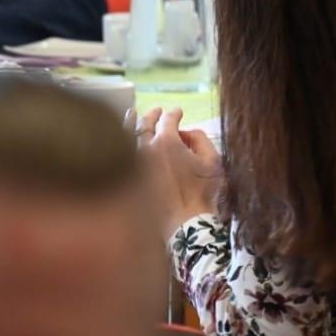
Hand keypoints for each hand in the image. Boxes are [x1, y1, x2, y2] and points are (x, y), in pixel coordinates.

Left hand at [132, 106, 221, 234]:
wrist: (185, 224)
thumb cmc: (202, 192)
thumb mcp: (212, 160)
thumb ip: (201, 138)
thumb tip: (187, 132)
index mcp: (167, 142)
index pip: (168, 119)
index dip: (175, 113)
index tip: (178, 112)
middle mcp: (146, 149)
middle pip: (144, 123)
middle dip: (152, 115)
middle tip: (157, 111)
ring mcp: (134, 164)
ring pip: (127, 137)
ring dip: (131, 123)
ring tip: (133, 115)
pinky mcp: (129, 179)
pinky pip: (122, 155)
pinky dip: (124, 143)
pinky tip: (126, 141)